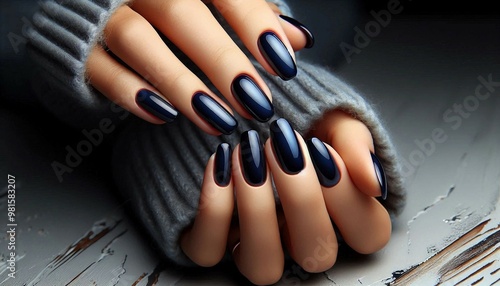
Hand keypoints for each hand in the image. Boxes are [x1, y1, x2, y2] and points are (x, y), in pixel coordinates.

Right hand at [85, 0, 313, 134]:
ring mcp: (102, 12)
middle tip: (256, 102)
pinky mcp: (79, 48)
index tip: (283, 62)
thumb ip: (252, 17)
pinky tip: (164, 115)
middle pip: (180, 13)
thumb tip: (297, 39)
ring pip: (136, 39)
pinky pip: (100, 67)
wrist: (98, 15)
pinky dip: (131, 92)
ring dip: (180, 83)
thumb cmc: (169, 13)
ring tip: (218, 119)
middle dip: (222, 59)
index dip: (255, 23)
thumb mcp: (213, 7)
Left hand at [180, 114, 391, 284]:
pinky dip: (213, 208)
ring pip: (263, 267)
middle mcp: (298, 240)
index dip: (349, 197)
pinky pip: (209, 249)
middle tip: (281, 146)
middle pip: (316, 255)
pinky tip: (221, 163)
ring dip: (256, 212)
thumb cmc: (296, 120)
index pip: (366, 234)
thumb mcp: (332, 118)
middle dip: (302, 198)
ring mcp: (256, 245)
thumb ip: (355, 145)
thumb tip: (374, 184)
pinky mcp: (214, 240)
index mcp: (337, 216)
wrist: (246, 110)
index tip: (321, 149)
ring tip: (248, 157)